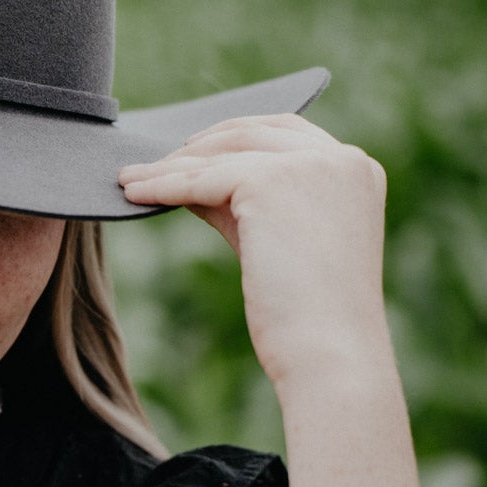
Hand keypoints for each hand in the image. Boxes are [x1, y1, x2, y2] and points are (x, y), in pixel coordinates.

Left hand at [119, 114, 389, 392]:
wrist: (329, 354)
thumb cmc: (306, 312)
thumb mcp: (277, 238)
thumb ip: (245, 201)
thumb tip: (190, 179)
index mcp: (355, 168)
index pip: (286, 132)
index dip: (235, 137)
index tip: (196, 148)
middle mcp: (339, 158)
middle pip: (250, 134)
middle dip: (198, 148)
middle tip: (156, 161)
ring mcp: (308, 165)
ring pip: (220, 155)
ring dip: (169, 166)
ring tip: (130, 179)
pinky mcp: (269, 182)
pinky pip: (201, 180)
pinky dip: (163, 185)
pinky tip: (135, 193)